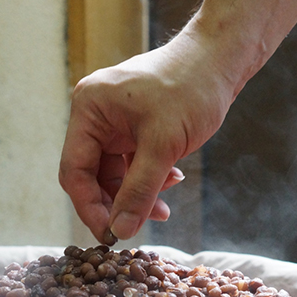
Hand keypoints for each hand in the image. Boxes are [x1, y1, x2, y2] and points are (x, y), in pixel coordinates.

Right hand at [59, 31, 233, 242]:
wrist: (220, 61)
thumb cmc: (190, 89)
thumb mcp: (164, 145)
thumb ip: (140, 190)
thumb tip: (121, 230)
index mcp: (88, 109)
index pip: (75, 170)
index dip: (90, 207)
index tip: (111, 235)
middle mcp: (95, 115)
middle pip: (93, 176)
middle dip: (118, 202)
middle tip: (140, 226)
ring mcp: (115, 122)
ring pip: (116, 174)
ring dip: (138, 194)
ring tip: (164, 208)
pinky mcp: (135, 128)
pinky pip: (133, 164)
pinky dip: (150, 179)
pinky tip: (173, 180)